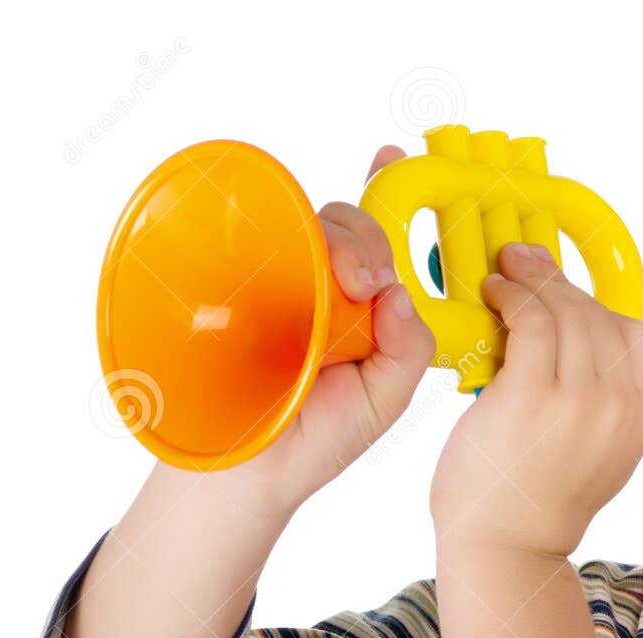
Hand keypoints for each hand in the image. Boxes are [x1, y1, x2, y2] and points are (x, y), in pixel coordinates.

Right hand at [214, 144, 435, 518]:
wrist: (248, 474)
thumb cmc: (316, 438)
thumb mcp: (386, 396)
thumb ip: (409, 347)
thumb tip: (398, 291)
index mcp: (361, 305)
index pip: (380, 240)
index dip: (389, 190)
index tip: (393, 158)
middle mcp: (320, 285)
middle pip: (350, 225)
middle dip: (369, 237)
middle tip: (367, 282)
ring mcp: (275, 283)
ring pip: (307, 226)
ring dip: (336, 240)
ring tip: (345, 282)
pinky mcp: (232, 287)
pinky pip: (251, 243)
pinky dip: (275, 239)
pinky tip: (294, 258)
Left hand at [429, 243, 642, 557]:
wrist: (507, 550)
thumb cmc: (539, 503)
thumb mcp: (609, 455)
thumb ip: (633, 405)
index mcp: (639, 419)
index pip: (642, 340)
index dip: (603, 309)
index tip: (570, 296)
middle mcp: (619, 406)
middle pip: (603, 317)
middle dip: (562, 285)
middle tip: (527, 264)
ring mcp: (579, 401)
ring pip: (568, 311)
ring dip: (534, 280)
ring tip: (506, 272)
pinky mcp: (532, 396)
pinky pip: (533, 320)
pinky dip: (513, 295)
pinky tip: (495, 293)